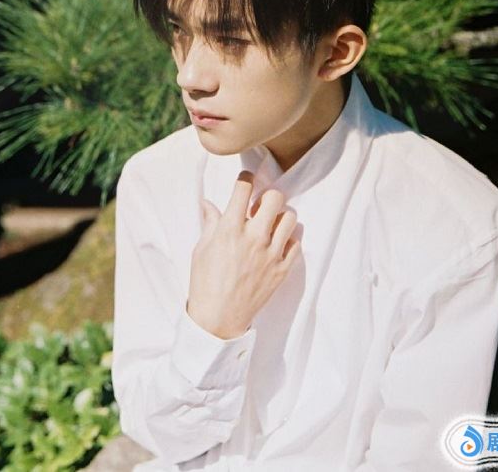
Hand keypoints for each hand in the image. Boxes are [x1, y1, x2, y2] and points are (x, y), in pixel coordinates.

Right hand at [187, 170, 300, 338]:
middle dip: (267, 196)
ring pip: (291, 217)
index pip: (244, 188)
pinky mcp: (282, 269)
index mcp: (230, 229)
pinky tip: (276, 244)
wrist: (218, 318)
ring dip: (280, 216)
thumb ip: (210, 223)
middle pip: (275, 197)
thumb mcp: (201, 249)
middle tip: (260, 206)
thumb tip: (208, 204)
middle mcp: (254, 237)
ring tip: (270, 224)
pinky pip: (296, 243)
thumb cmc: (204, 283)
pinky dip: (288, 240)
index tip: (246, 180)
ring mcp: (271, 253)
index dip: (246, 179)